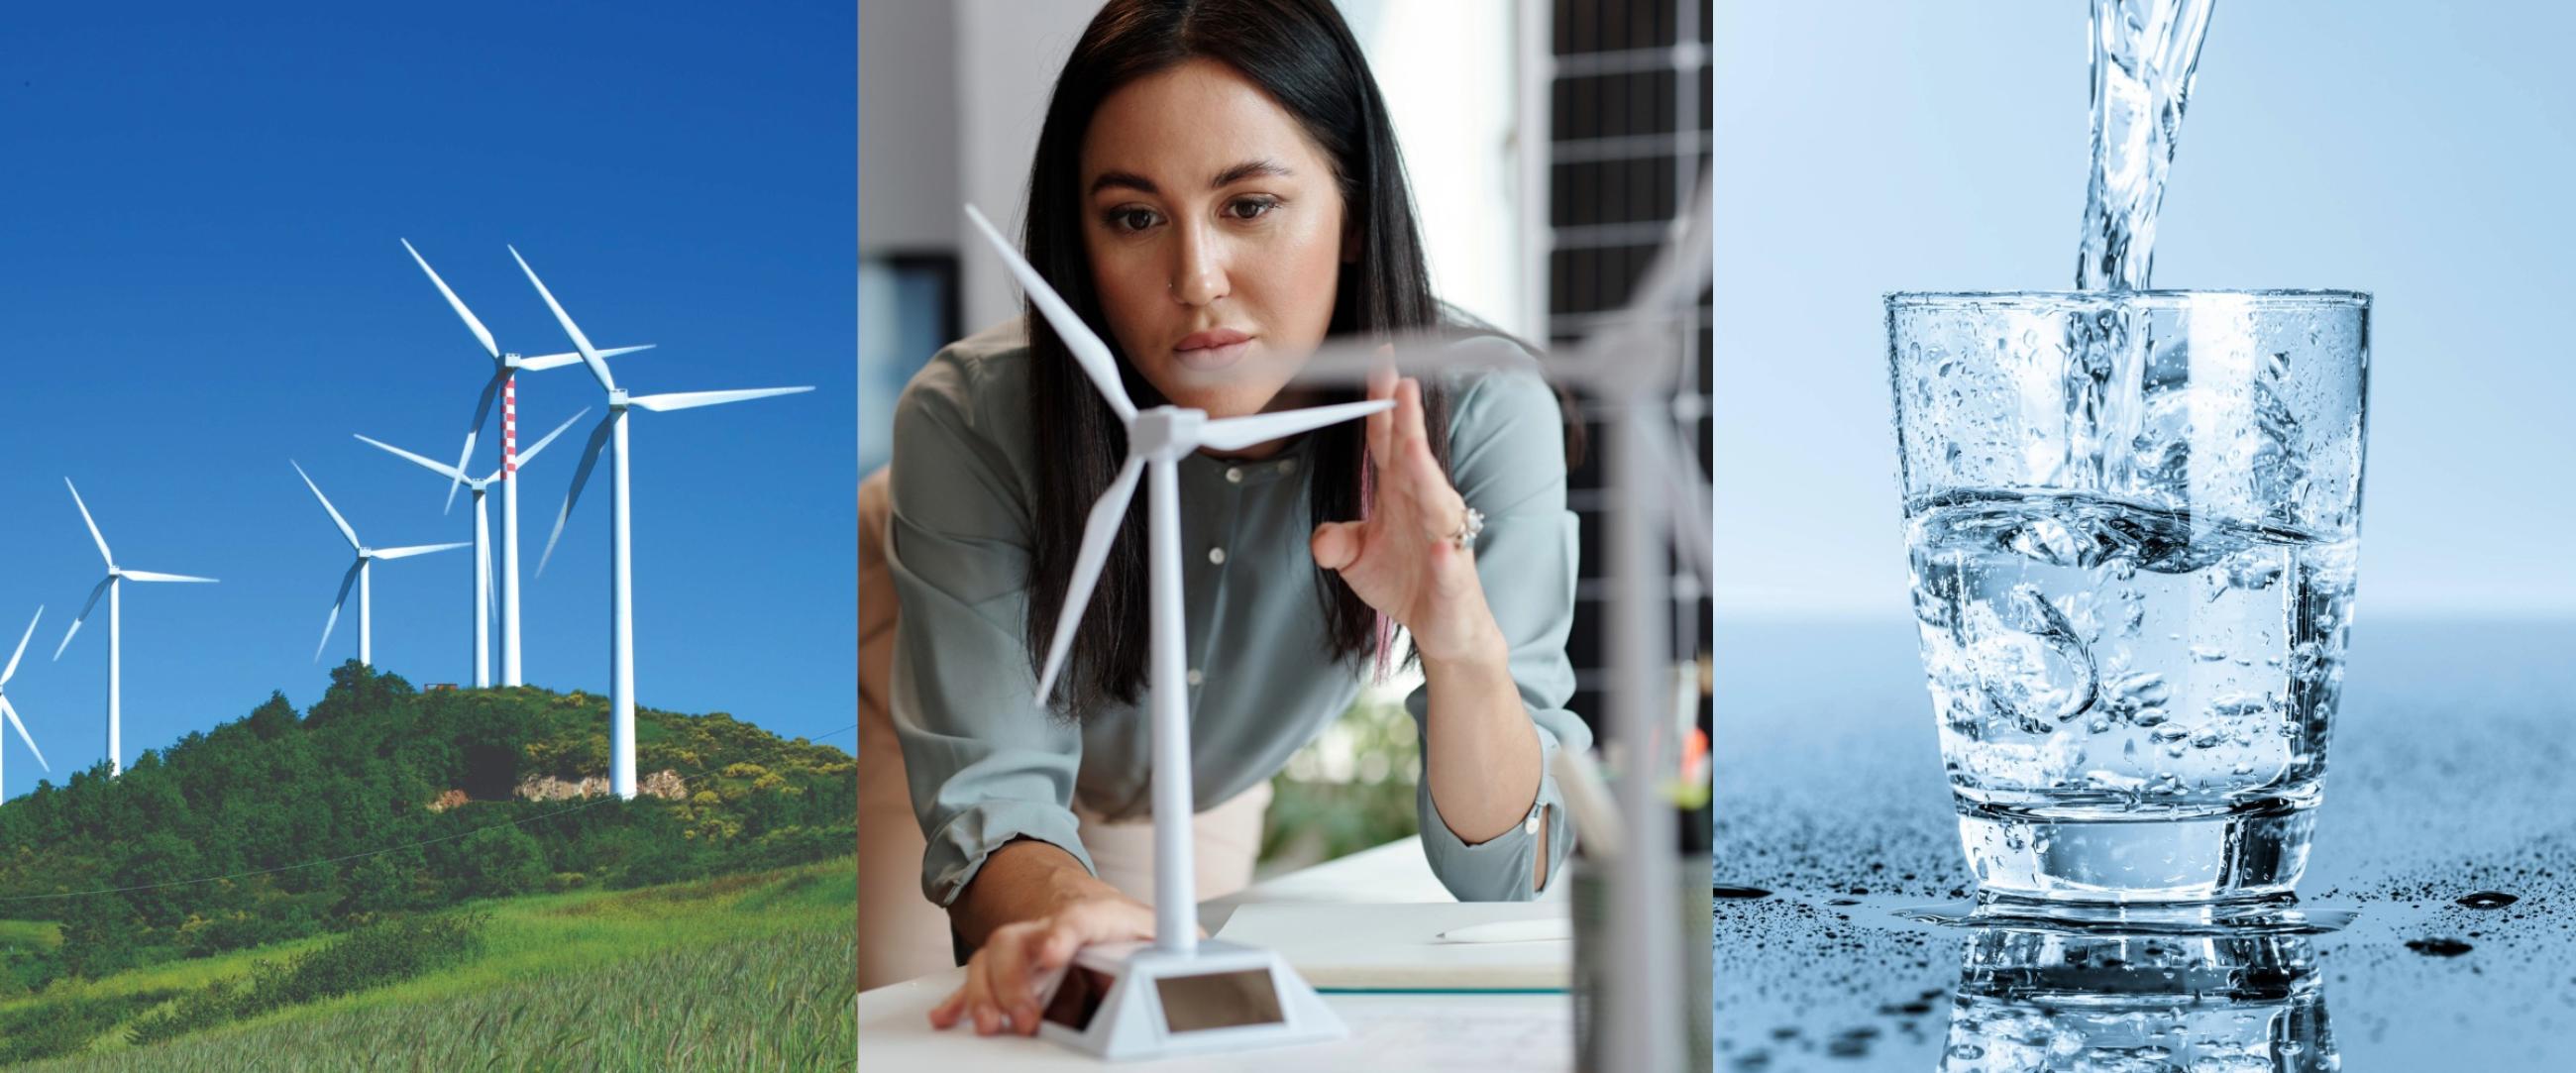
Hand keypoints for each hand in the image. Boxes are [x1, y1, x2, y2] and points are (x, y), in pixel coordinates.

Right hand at [927, 895, 1177, 1035]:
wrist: (1091, 913)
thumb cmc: (1125, 929)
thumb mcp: (1158, 933)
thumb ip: (1179, 947)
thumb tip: (1210, 960)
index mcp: (1096, 917)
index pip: (1079, 917)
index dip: (1063, 932)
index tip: (1054, 951)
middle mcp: (1051, 929)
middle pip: (1020, 941)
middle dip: (1015, 981)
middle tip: (1024, 1019)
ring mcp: (1025, 949)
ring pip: (991, 959)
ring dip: (984, 993)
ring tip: (990, 1026)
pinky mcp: (1008, 971)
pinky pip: (976, 980)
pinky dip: (959, 1001)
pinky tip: (946, 1017)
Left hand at [1309, 365, 1504, 667]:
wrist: (1445, 628)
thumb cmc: (1407, 580)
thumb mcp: (1355, 559)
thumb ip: (1334, 540)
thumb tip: (1320, 539)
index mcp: (1399, 491)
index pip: (1388, 438)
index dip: (1381, 401)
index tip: (1379, 360)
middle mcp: (1424, 505)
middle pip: (1413, 455)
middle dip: (1407, 418)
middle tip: (1401, 379)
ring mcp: (1443, 539)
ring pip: (1435, 499)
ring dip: (1425, 471)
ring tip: (1413, 446)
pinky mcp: (1453, 577)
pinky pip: (1449, 564)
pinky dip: (1444, 556)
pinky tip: (1438, 547)